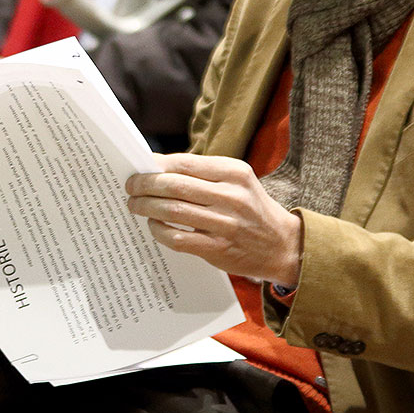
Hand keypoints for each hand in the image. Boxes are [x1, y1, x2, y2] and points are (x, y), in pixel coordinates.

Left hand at [125, 152, 303, 286]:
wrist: (282, 245)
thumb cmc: (251, 208)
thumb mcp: (238, 181)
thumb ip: (203, 174)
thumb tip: (157, 168)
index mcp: (234, 172)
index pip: (184, 163)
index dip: (156, 165)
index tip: (139, 167)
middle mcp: (232, 196)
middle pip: (174, 185)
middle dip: (145, 185)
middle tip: (131, 187)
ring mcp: (226, 224)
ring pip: (173, 211)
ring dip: (146, 207)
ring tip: (135, 205)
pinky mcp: (219, 249)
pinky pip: (178, 238)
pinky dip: (159, 231)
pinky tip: (154, 227)